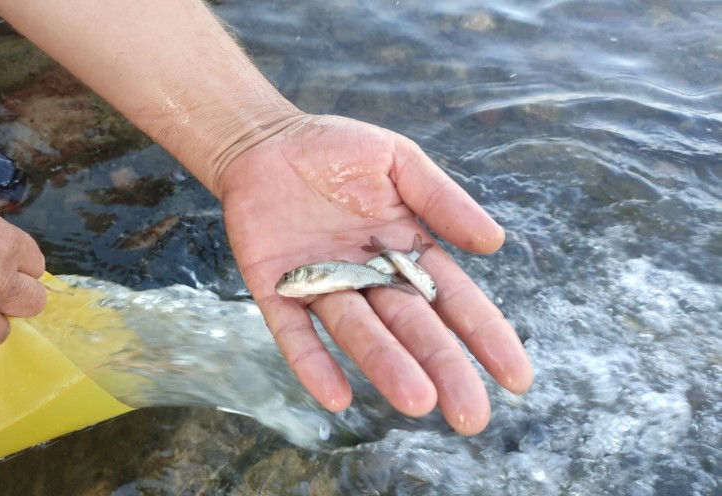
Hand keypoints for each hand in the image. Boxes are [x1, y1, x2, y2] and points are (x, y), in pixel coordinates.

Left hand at [218, 115, 532, 434]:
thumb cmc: (335, 150)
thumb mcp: (398, 161)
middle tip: (471, 418)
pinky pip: (294, 331)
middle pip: (412, 328)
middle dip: (443, 369)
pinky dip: (312, 362)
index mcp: (406, 250)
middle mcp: (369, 277)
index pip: (453, 300)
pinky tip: (334, 398)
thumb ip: (441, 200)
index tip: (516, 379)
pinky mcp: (276, 289)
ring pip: (359, 334)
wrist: (264, 140)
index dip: (484, 337)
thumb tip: (495, 243)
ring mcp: (322, 286)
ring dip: (386, 366)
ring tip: (417, 401)